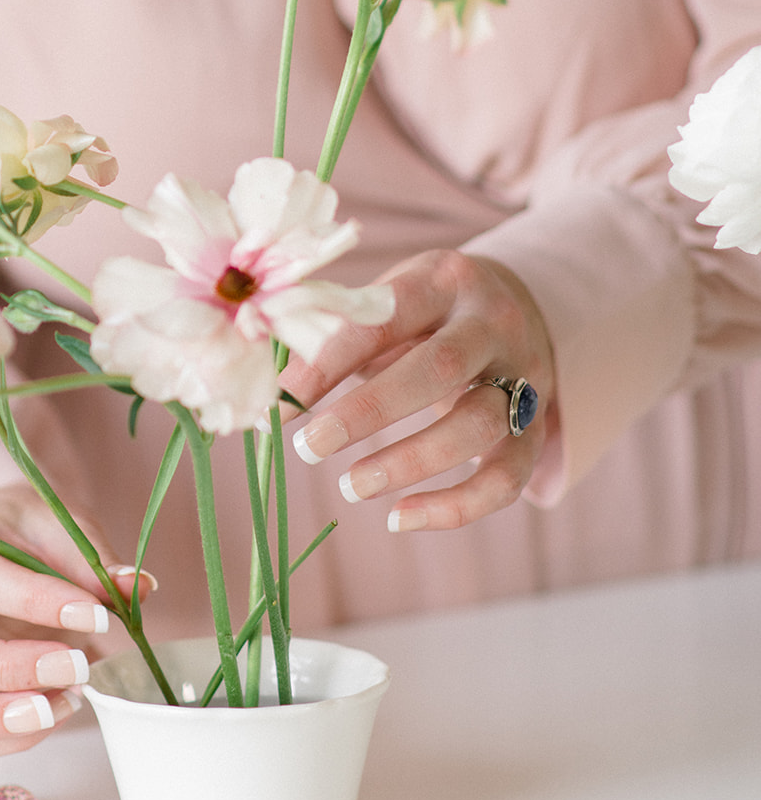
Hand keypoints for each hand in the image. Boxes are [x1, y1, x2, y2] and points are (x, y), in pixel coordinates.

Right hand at [0, 485, 153, 756]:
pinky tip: (58, 709)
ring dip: (2, 719)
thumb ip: (91, 559)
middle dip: (13, 670)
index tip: (96, 616)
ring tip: (70, 700)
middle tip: (78, 666)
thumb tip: (138, 589)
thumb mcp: (57, 523)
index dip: (34, 602)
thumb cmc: (20, 529)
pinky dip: (12, 739)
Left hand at [279, 250, 554, 530]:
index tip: (281, 403)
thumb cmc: (424, 311)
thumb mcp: (386, 300)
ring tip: (350, 487)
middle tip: (310, 447)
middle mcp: (492, 325)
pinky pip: (505, 479)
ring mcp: (524, 377)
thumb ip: (332, 333)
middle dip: (369, 413)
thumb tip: (265, 382)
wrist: (516, 307)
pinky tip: (399, 518)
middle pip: (440, 369)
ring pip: (477, 426)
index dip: (329, 363)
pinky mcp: (534, 429)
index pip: (384, 320)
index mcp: (444, 280)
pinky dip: (455, 508)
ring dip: (409, 463)